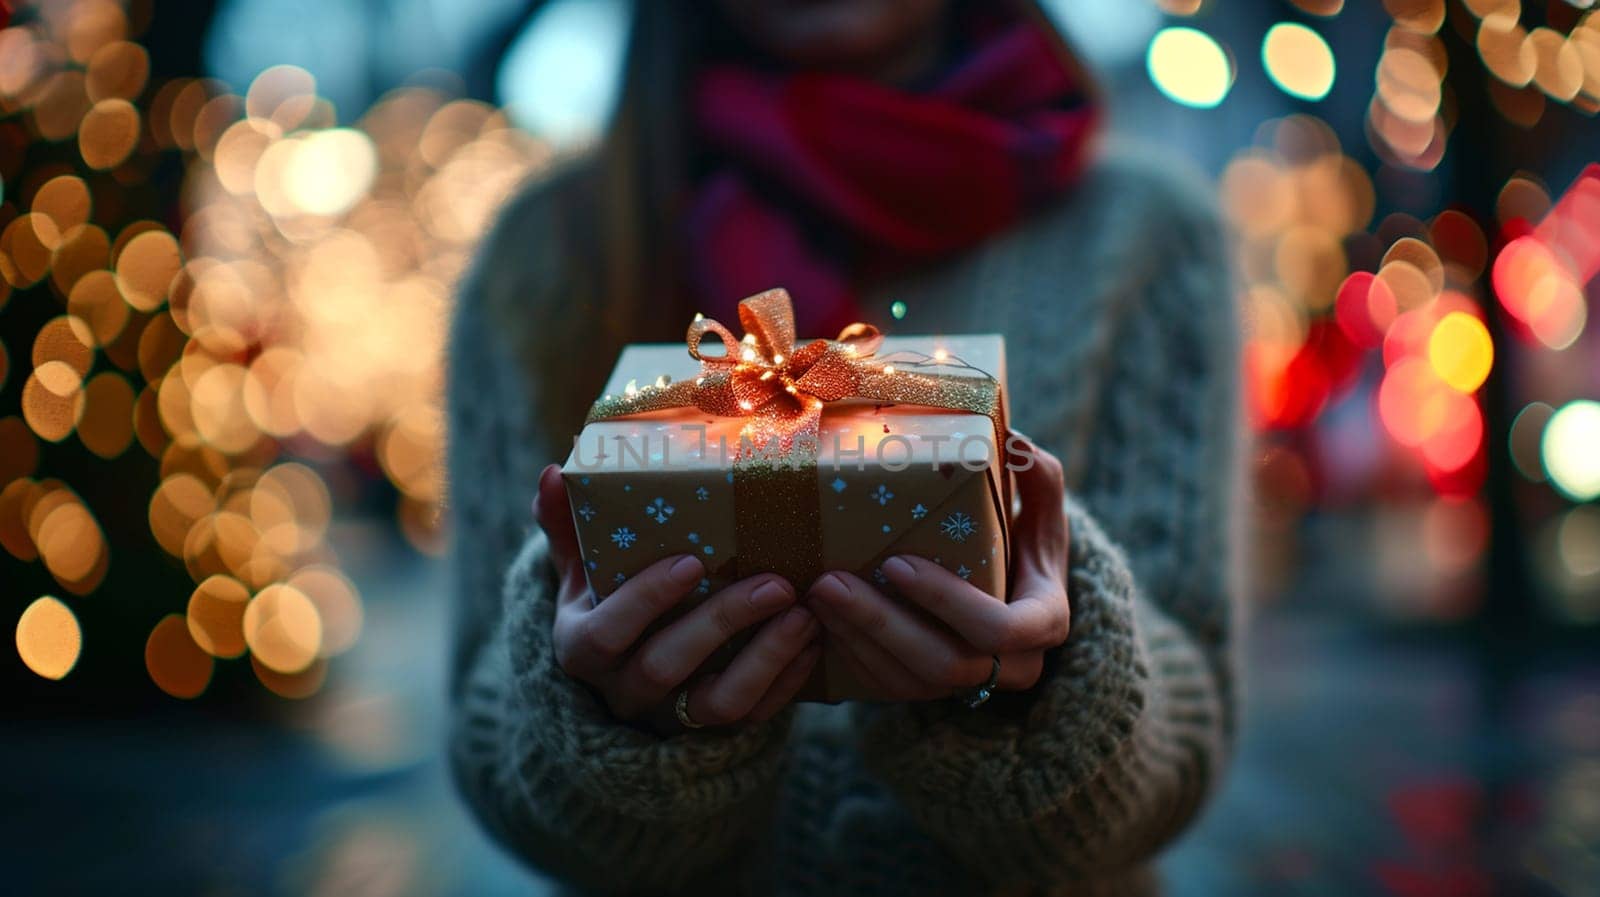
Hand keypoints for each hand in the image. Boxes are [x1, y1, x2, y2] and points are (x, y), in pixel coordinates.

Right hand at [534, 465, 821, 733]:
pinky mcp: (714, 729)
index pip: (606, 632)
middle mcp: (623, 688)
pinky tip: (815, 640)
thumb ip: (563, 526)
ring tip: (803, 614)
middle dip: (722, 623)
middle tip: (775, 582)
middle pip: (667, 666)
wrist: (622, 677)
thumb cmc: (604, 603)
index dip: (646, 600)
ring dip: (766, 659)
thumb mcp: (577, 570)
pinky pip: (755, 716)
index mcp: (583, 647)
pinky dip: (788, 681)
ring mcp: (671, 715)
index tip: (691, 561)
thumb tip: (551, 473)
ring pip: (719, 703)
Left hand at [806, 435, 1071, 701]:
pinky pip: (886, 686)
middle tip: (831, 582)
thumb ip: (1040, 477)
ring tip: (815, 594)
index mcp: (1043, 622)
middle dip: (880, 624)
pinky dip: (849, 653)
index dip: (946, 602)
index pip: (1000, 629)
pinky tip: (818, 619)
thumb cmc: (1027, 543)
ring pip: (907, 682)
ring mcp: (968, 686)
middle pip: (944, 664)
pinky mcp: (931, 690)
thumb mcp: (1043, 510)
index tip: (896, 563)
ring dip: (855, 638)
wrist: (1018, 596)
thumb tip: (1013, 441)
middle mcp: (1010, 667)